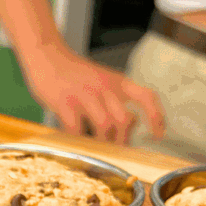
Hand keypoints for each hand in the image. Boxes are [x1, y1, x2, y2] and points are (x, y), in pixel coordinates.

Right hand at [24, 48, 164, 143]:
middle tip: (116, 150)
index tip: (158, 135)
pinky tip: (76, 143)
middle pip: (123, 120)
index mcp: (117, 82)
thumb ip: (114, 100)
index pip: (146, 97)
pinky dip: (78, 141)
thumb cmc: (74, 73)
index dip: (156, 117)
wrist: (47, 55)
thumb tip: (127, 128)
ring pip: (103, 127)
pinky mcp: (65, 103)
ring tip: (98, 150)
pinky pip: (76, 130)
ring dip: (102, 144)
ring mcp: (84, 95)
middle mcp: (104, 87)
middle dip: (122, 140)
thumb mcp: (101, 80)